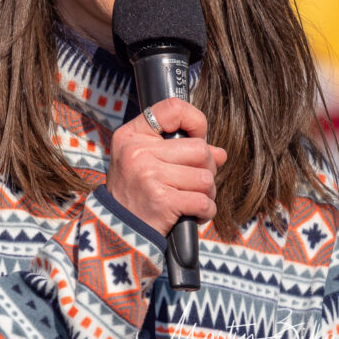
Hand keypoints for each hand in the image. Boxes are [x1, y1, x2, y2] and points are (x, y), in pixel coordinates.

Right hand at [105, 98, 226, 237]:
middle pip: (200, 149)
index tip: (197, 137)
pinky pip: (204, 202)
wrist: (117, 229)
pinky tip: (192, 214)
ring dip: (206, 193)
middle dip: (206, 169)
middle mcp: (137, 151)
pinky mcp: (162, 201)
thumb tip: (220, 153)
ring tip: (190, 199)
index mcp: (131, 135)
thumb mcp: (146, 162)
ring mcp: (148, 175)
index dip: (195, 121)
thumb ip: (181, 152)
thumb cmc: (135, 192)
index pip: (172, 109)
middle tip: (193, 182)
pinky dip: (205, 211)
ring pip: (205, 178)